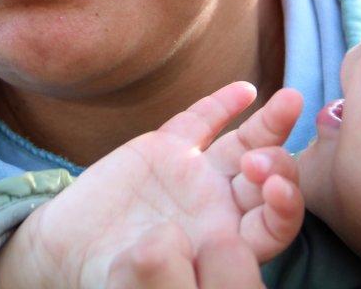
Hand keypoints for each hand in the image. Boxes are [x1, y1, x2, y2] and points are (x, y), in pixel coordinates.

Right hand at [0, 82, 304, 288]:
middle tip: (260, 163)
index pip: (275, 225)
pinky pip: (200, 121)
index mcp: (227, 243)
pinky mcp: (168, 148)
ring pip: (246, 143)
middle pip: (269, 177)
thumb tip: (169, 240)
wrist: (70, 250)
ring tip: (290, 102)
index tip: (277, 192)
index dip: (285, 207)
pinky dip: (222, 104)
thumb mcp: (139, 278)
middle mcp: (222, 206)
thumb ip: (160, 264)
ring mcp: (198, 174)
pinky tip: (244, 91)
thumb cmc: (110, 276)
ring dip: (271, 124)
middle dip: (277, 165)